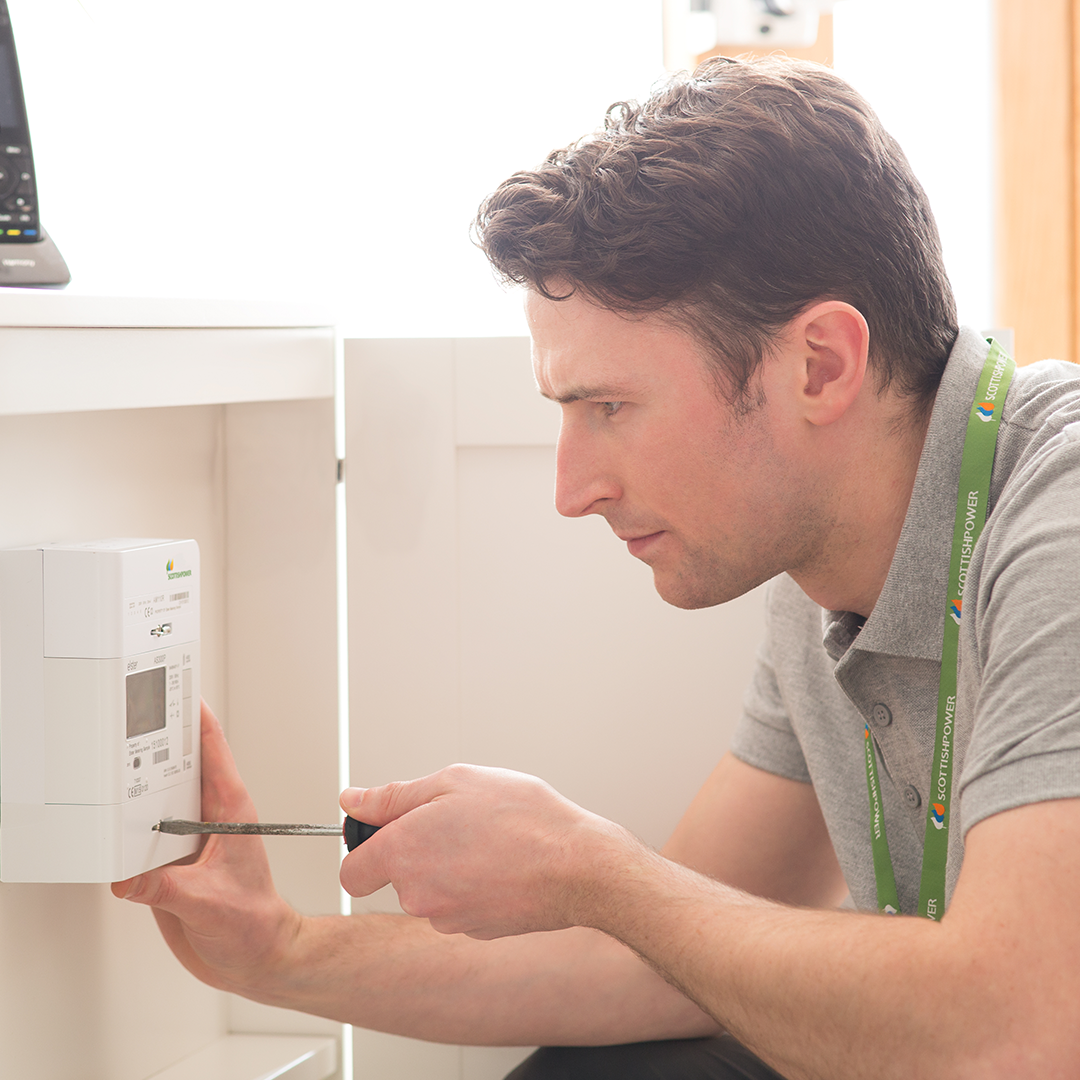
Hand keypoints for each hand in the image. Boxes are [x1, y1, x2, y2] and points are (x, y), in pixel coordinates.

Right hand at [112, 701, 300, 993]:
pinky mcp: (170, 863)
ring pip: (156, 800)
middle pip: (178, 769)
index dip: (197, 720)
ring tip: (109, 769)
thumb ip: (167, 889)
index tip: (178, 693)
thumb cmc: (255, 924)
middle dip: (155, 744)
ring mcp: (188, 839)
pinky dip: (124, 830)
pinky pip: (142, 835)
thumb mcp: (209, 903)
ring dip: (136, 788)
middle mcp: (209, 819)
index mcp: (231, 811)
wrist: (255, 956)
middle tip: (130, 720)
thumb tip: (129, 877)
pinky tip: (107, 830)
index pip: (213, 752)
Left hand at [339, 764, 637, 939]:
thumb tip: (354, 800)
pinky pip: (460, 904)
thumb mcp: (455, 781)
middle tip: (458, 819)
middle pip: (397, 875)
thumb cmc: (522, 819)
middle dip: (418, 849)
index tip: (387, 831)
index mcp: (402, 853)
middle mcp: (417, 895)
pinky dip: (474, 885)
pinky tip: (503, 863)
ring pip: (431, 890)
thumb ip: (395, 795)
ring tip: (488, 838)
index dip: (366, 848)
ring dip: (449, 865)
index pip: (352, 872)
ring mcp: (447, 919)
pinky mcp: (476, 932)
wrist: (577, 867)